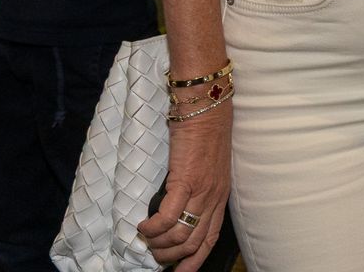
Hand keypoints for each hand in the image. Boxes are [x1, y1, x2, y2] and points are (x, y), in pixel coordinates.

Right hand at [138, 105, 232, 269]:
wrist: (207, 107)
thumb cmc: (205, 133)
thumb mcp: (209, 168)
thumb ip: (200, 190)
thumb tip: (181, 209)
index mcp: (221, 197)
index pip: (209, 240)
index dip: (193, 261)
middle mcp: (214, 198)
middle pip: (192, 243)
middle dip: (169, 256)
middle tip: (152, 254)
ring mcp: (201, 190)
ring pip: (179, 235)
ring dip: (158, 244)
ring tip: (145, 238)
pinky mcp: (185, 180)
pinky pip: (168, 217)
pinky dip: (153, 228)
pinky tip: (142, 226)